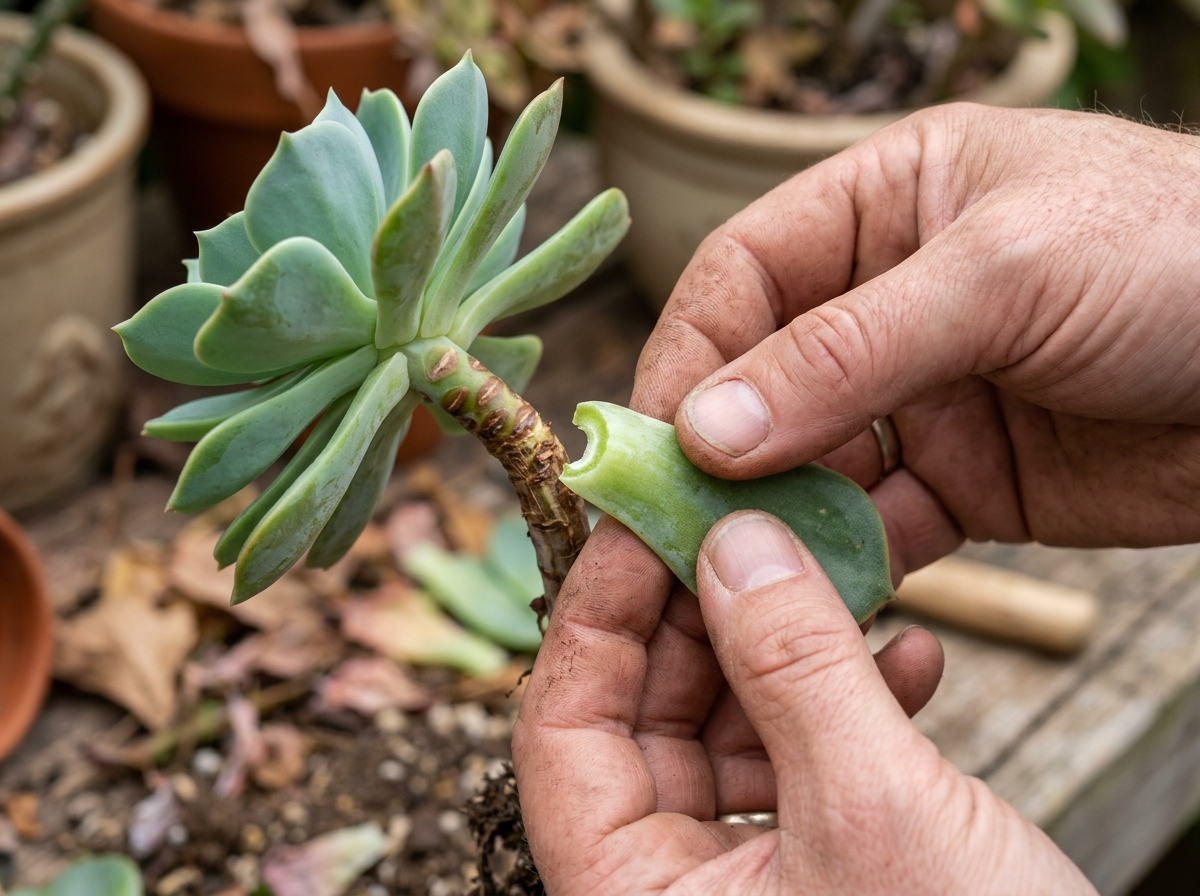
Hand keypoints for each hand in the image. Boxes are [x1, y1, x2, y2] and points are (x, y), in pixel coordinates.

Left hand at [513, 511, 1094, 893]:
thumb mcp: (873, 813)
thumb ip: (795, 669)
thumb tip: (734, 543)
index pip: (563, 731)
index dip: (595, 615)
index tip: (642, 519)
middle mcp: (673, 889)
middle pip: (647, 716)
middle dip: (703, 613)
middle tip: (747, 524)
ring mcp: (748, 880)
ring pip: (731, 728)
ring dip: (788, 649)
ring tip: (840, 576)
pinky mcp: (822, 870)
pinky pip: (805, 763)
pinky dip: (852, 703)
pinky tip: (914, 659)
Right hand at [635, 104, 1199, 579]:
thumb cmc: (1179, 256)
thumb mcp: (1001, 275)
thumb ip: (847, 354)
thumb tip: (708, 429)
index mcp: (887, 207)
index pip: (745, 276)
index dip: (690, 354)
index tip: (652, 438)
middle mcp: (891, 301)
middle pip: (763, 380)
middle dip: (719, 453)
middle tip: (673, 527)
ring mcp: (926, 397)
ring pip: (814, 466)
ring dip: (776, 520)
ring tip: (737, 578)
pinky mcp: (968, 481)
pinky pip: (882, 527)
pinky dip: (849, 564)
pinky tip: (823, 597)